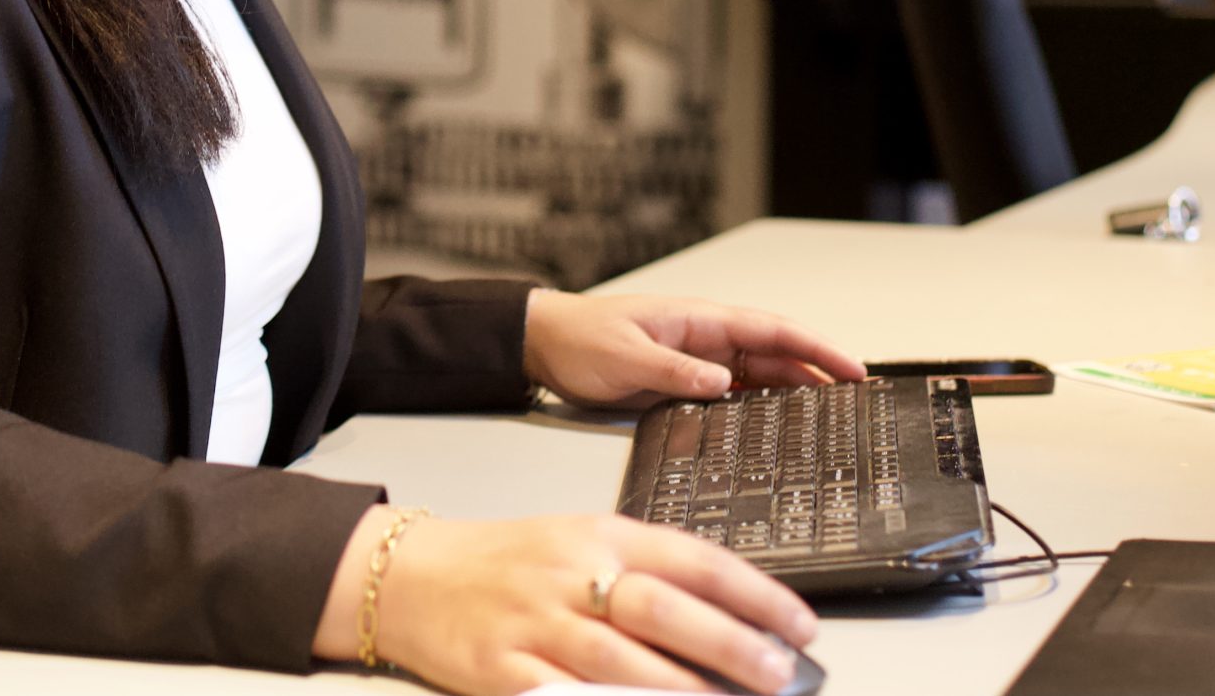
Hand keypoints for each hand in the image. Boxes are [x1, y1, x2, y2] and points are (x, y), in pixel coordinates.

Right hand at [314, 507, 817, 693]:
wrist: (413, 576)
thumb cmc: (510, 562)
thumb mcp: (582, 542)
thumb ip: (648, 574)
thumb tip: (731, 619)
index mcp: (603, 534)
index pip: (695, 558)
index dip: (755, 593)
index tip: (801, 624)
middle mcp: (574, 574)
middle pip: (665, 609)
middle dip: (732, 644)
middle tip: (780, 673)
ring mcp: (537, 625)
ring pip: (622, 661)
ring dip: (683, 692)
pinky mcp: (505, 672)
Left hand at [521, 290, 864, 409]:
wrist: (547, 344)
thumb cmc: (582, 340)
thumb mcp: (626, 357)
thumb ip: (675, 370)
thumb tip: (723, 382)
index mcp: (700, 319)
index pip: (772, 328)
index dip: (816, 347)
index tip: (851, 367)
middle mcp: (707, 336)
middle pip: (777, 351)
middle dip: (819, 370)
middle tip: (857, 399)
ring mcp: (700, 357)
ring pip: (762, 372)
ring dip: (796, 389)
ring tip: (831, 415)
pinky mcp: (687, 378)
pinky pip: (736, 390)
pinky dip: (763, 403)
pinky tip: (780, 423)